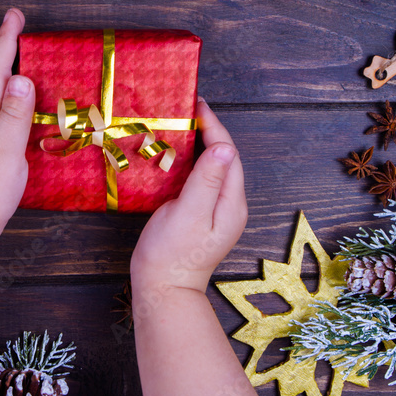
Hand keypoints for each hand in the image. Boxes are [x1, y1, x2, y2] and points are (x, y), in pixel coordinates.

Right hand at [130, 99, 247, 292]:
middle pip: (224, 159)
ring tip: (181, 124)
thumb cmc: (172, 254)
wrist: (163, 290)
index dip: (214, 126)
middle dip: (209, 130)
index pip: (229, 154)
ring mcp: (217, 211)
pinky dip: (190, 161)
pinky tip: (175, 154)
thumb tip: (225, 147)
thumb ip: (207, 180)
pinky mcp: (201, 215)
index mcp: (232, 203)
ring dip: (200, 144)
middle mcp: (230, 205)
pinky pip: (201, 179)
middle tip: (187, 109)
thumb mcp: (189, 213)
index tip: (197, 105)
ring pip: (213, 167)